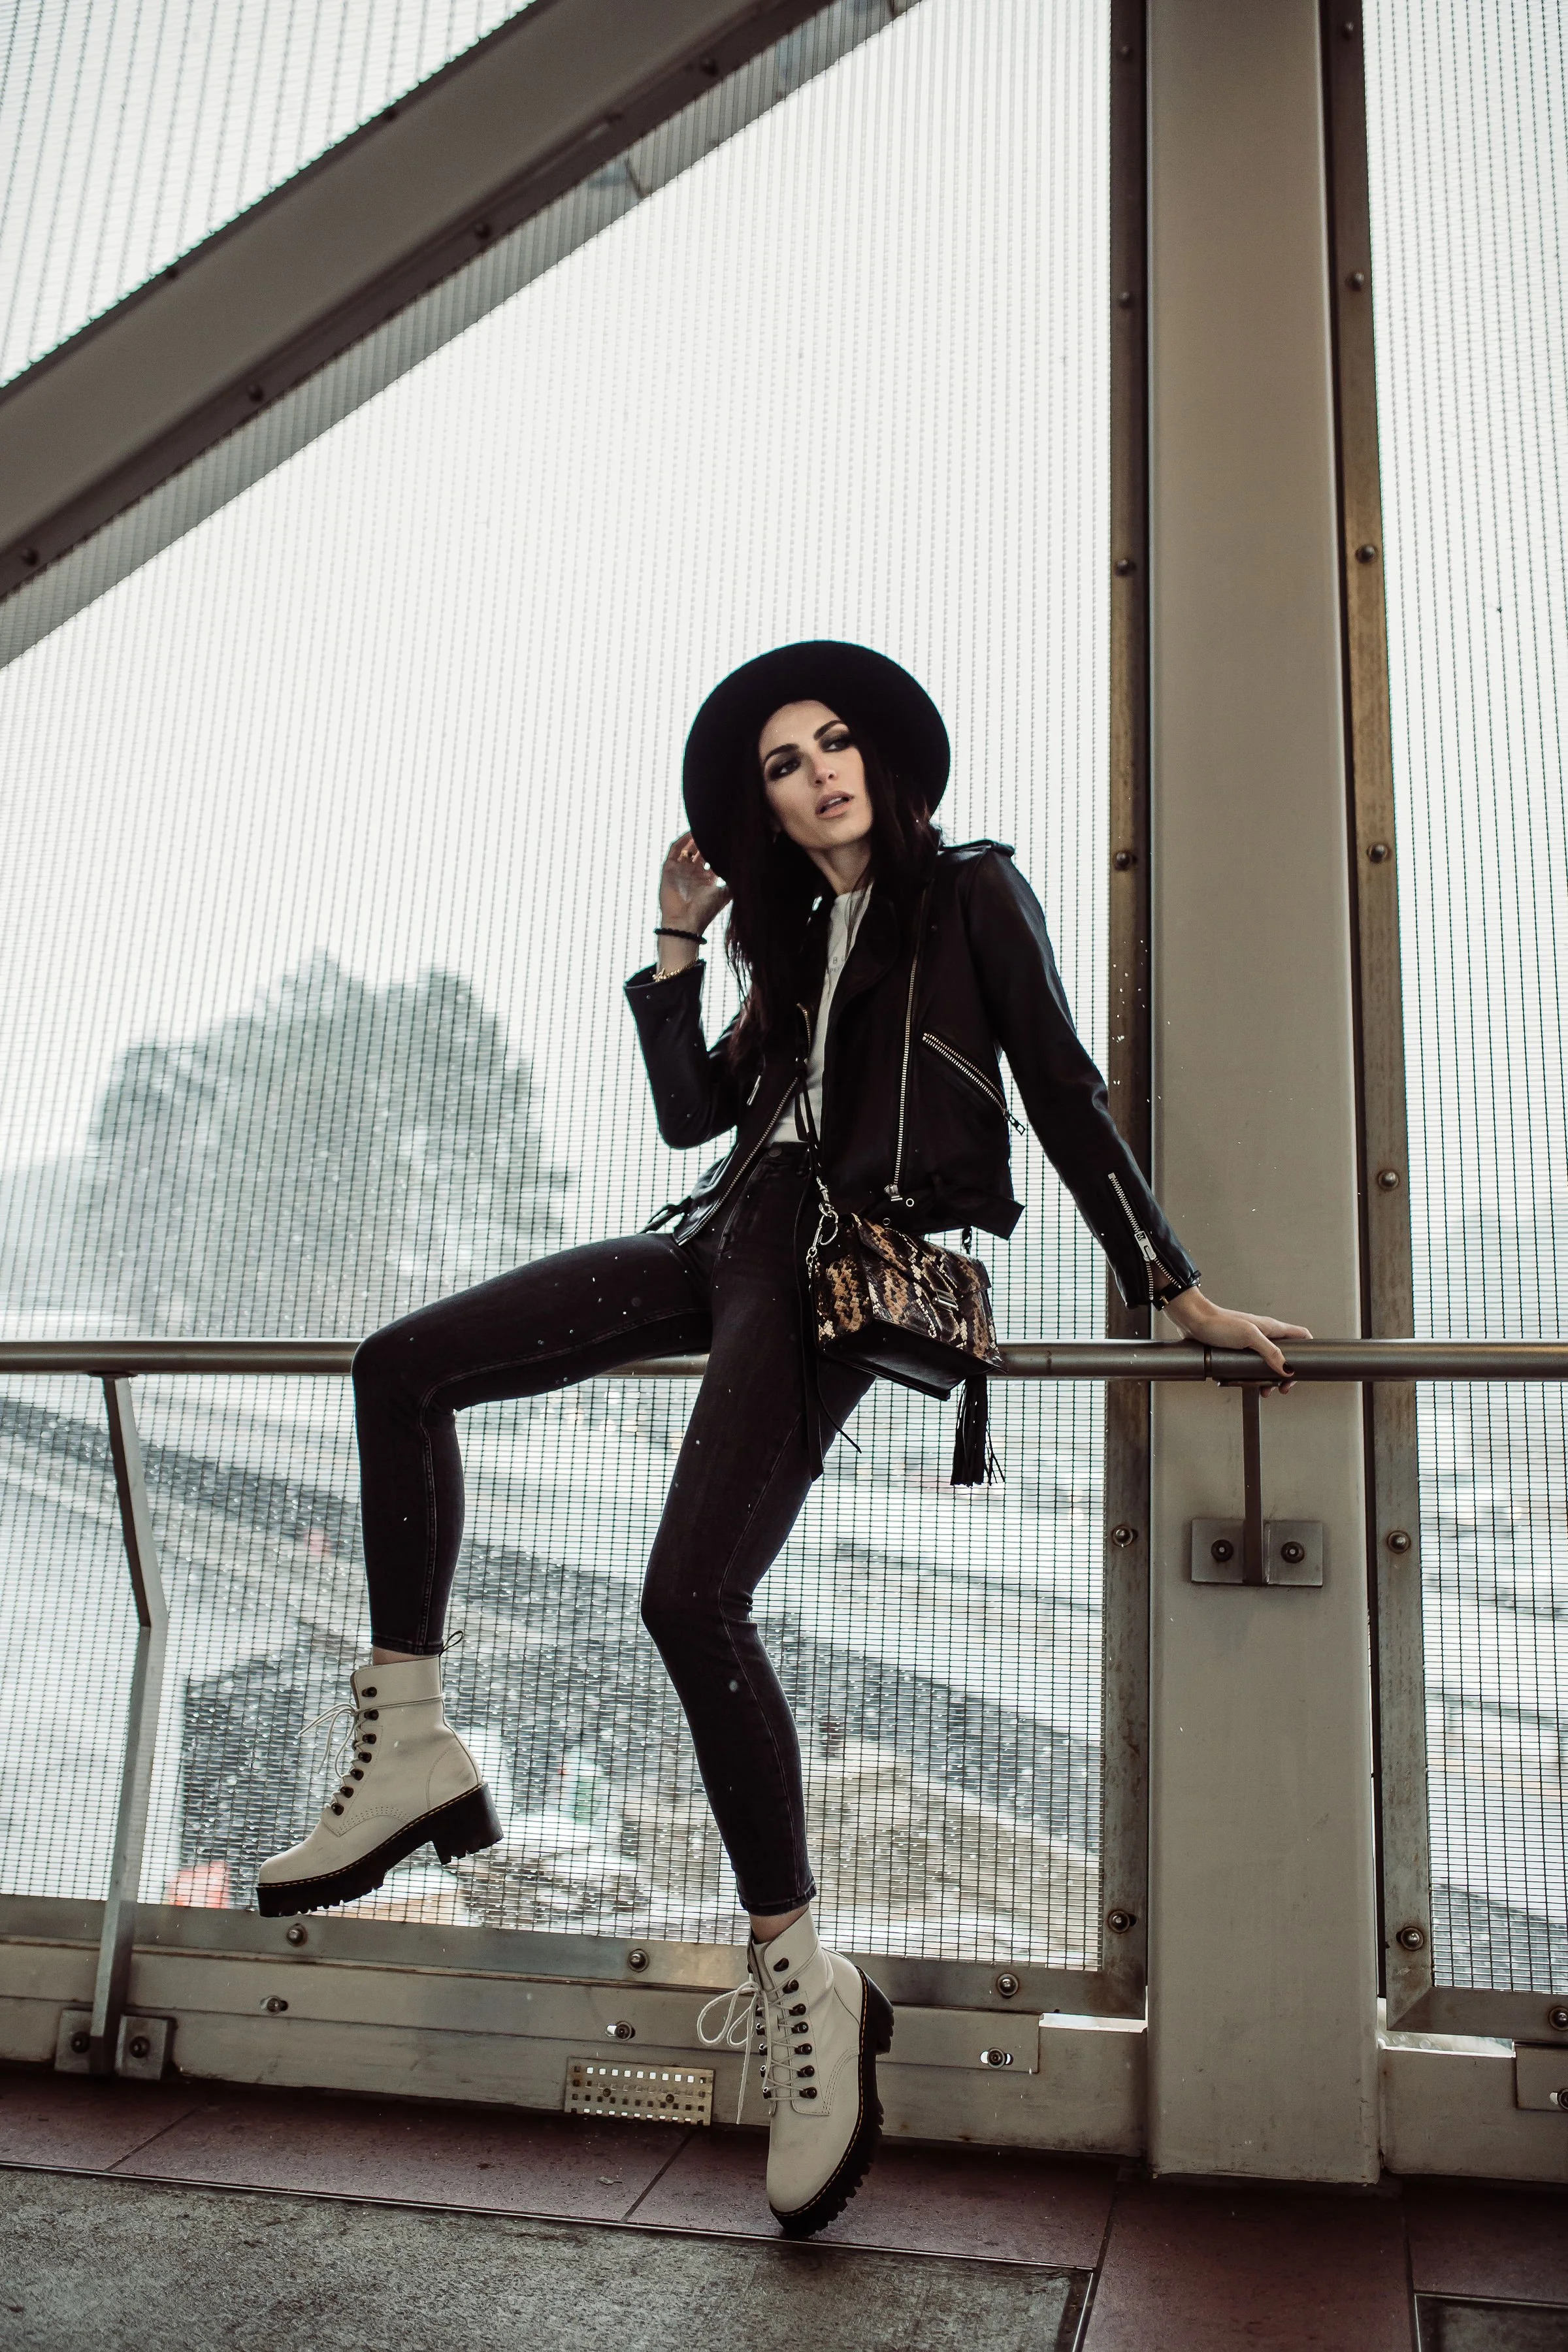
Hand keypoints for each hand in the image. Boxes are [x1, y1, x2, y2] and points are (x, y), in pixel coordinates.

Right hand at [658, 832, 729, 937]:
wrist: (684, 922)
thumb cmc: (705, 911)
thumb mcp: (725, 894)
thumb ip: (734, 881)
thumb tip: (749, 868)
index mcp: (706, 879)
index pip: (712, 858)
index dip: (717, 849)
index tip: (726, 837)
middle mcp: (693, 874)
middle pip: (699, 851)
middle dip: (706, 841)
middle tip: (715, 828)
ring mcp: (680, 871)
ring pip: (687, 849)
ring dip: (694, 838)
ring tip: (703, 827)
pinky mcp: (668, 869)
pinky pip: (674, 850)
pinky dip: (682, 840)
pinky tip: (691, 832)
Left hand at [1157, 1286, 1311, 1383]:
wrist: (1192, 1320)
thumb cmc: (1219, 1323)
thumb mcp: (1249, 1337)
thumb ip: (1270, 1352)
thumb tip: (1288, 1370)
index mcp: (1271, 1328)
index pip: (1301, 1336)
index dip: (1308, 1351)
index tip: (1306, 1369)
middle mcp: (1263, 1335)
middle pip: (1285, 1356)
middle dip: (1286, 1374)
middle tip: (1282, 1388)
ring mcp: (1250, 1344)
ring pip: (1267, 1364)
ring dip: (1268, 1379)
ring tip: (1264, 1391)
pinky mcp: (1236, 1352)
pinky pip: (1250, 1367)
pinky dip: (1251, 1377)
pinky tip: (1246, 1385)